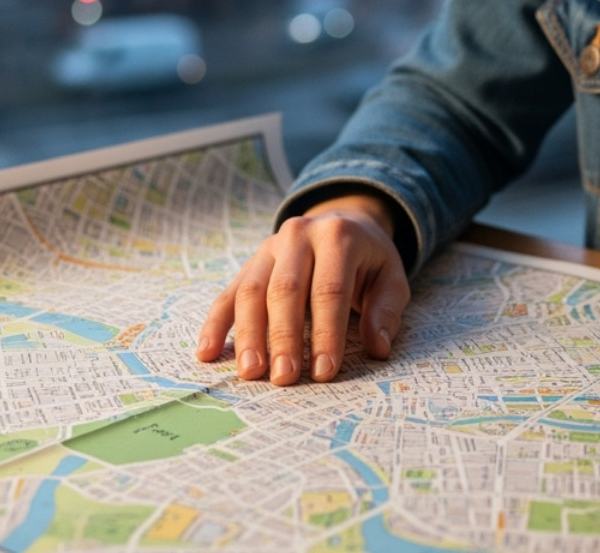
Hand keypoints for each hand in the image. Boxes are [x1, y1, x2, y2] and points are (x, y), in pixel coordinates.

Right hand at [196, 193, 409, 384]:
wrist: (344, 221)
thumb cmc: (369, 260)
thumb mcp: (391, 277)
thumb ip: (385, 311)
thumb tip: (377, 348)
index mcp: (337, 237)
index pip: (329, 290)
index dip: (326, 333)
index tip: (323, 372)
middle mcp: (298, 236)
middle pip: (286, 290)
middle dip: (284, 337)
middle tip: (284, 377)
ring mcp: (269, 248)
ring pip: (251, 291)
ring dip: (248, 334)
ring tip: (251, 372)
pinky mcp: (250, 263)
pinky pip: (228, 293)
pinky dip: (215, 324)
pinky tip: (207, 353)